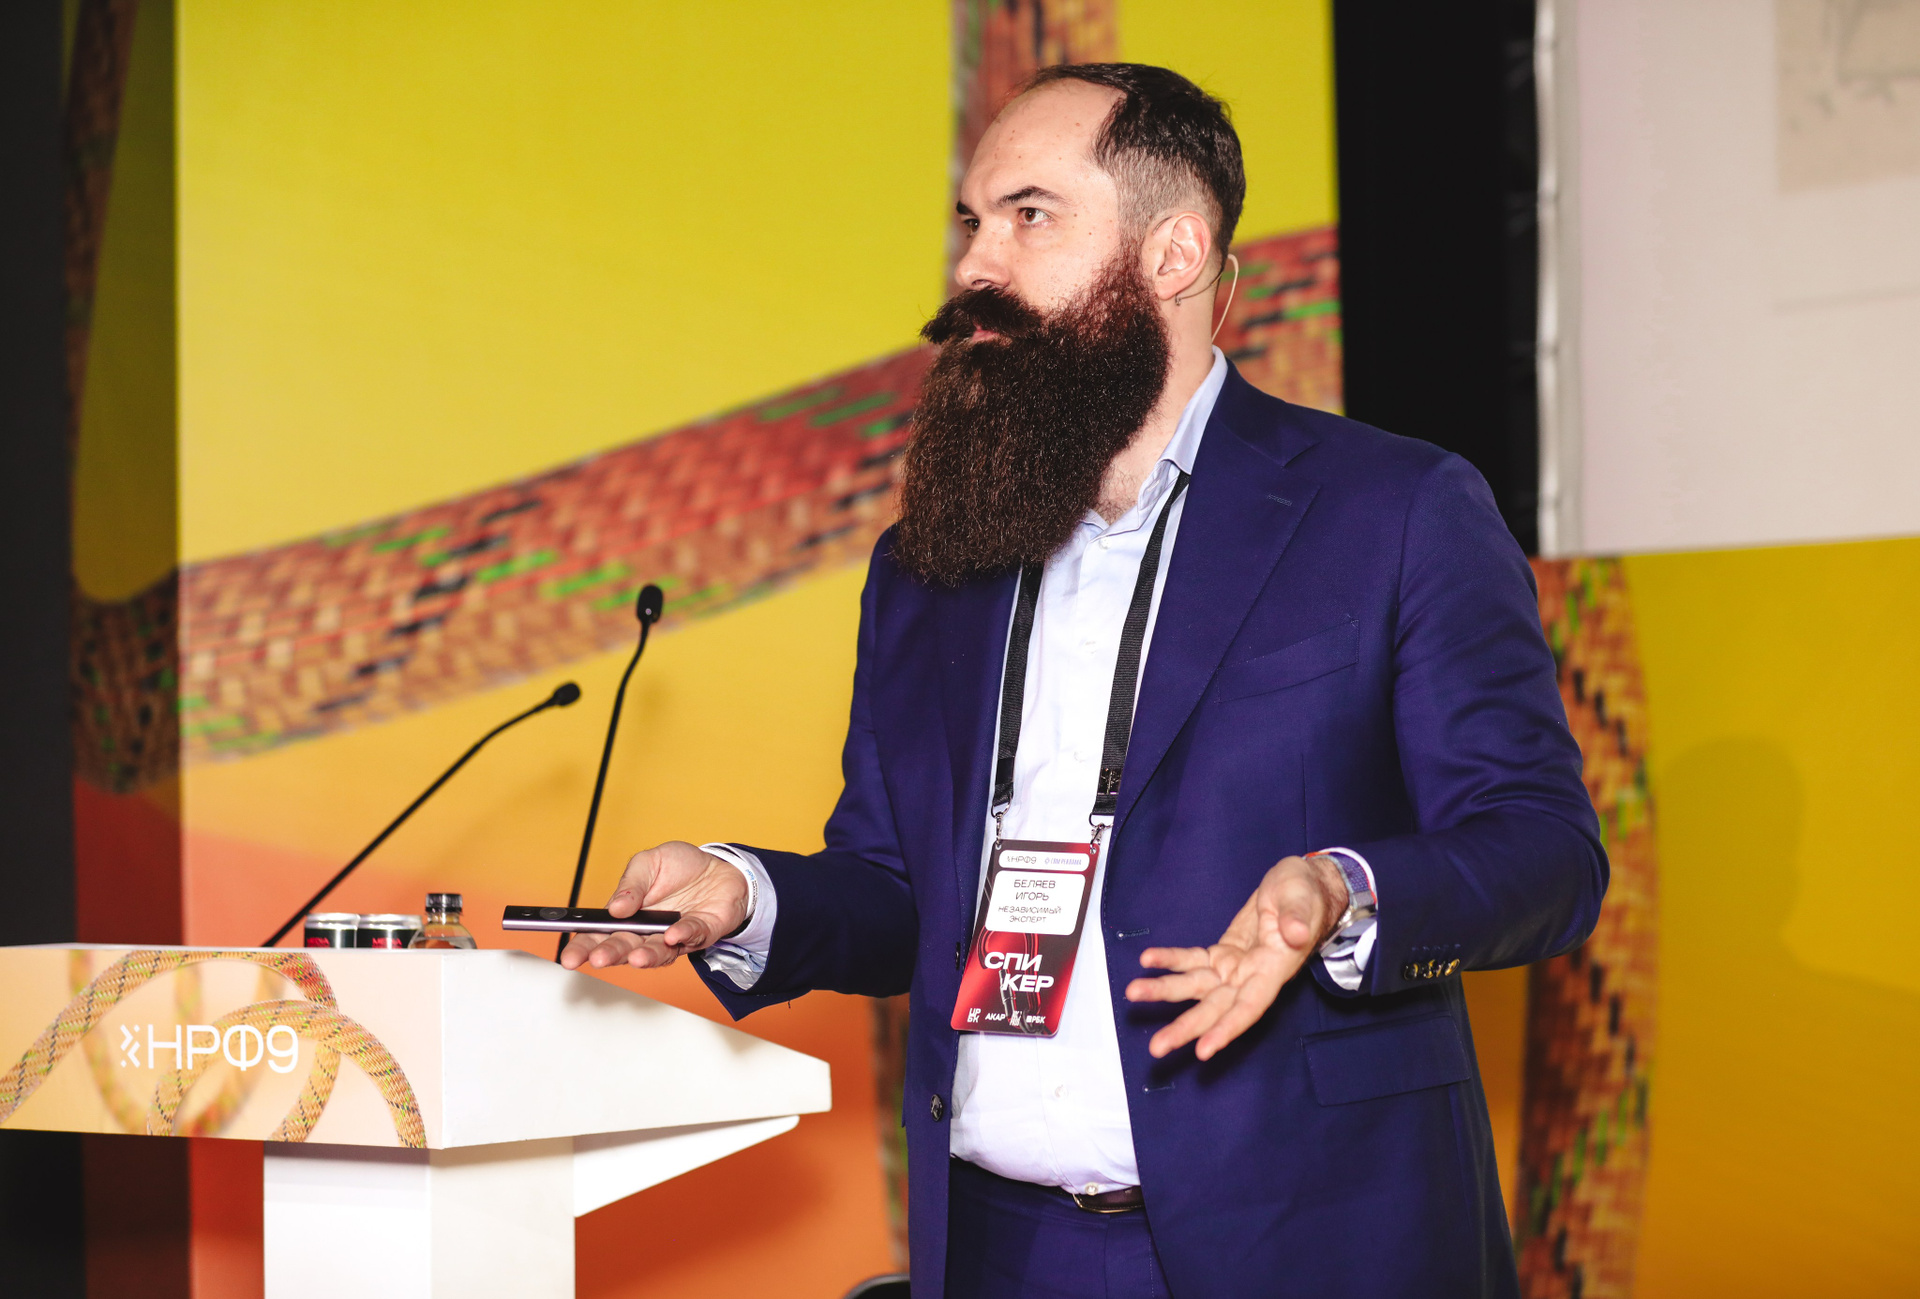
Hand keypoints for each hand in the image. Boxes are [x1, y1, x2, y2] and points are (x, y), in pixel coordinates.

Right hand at [558, 840, 749, 971]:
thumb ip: (631, 884)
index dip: (583, 947)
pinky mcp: (701, 933)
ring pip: (656, 952)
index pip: (599, 934)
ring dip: (645, 956)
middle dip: (609, 954)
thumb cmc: (680, 867)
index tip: (570, 956)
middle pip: (624, 948)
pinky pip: (691, 937)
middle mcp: (648, 931)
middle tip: (598, 959)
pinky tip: (672, 935)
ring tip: (635, 957)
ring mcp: (673, 936)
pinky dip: (682, 936)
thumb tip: (615, 907)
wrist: (720, 867)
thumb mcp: (648, 862)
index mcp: (627, 915)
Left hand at [1124, 853, 1345, 1060]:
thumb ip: (1298, 918)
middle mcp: (1252, 976)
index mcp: (1274, 969)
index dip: (1227, 1028)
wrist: (1302, 886)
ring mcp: (1236, 967)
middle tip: (1157, 1047)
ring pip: (1197, 987)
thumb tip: (1294, 934)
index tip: (1204, 1050)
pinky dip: (1170, 960)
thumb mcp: (1304, 900)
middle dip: (1186, 1027)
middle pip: (1216, 1007)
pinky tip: (1147, 960)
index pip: (1249, 1006)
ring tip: (1133, 993)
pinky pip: (1193, 959)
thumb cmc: (1307, 894)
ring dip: (1165, 991)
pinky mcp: (1223, 953)